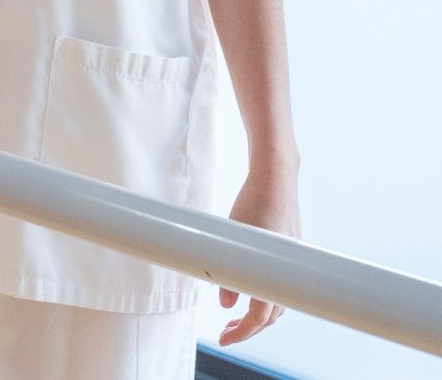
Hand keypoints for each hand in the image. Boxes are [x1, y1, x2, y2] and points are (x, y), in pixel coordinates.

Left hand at [218, 164, 300, 346]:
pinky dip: (266, 297)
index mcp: (274, 271)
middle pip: (272, 316)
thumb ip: (229, 271)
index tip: (224, 339)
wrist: (275, 178)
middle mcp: (289, 272)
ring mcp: (292, 265)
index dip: (242, 332)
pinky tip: (250, 294)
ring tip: (233, 318)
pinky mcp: (291, 256)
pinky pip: (281, 287)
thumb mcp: (232, 236)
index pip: (260, 316)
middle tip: (225, 333)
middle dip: (248, 328)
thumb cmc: (253, 202)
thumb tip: (225, 303)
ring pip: (278, 303)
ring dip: (257, 314)